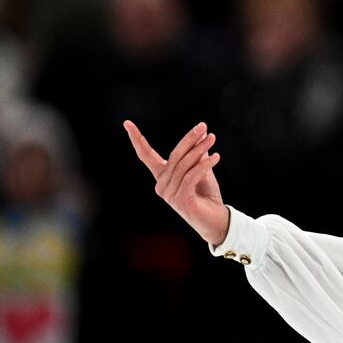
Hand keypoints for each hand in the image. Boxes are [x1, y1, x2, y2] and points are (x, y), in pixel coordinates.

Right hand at [123, 119, 228, 245]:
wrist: (215, 219)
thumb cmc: (206, 194)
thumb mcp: (201, 170)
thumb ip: (197, 155)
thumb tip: (200, 135)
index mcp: (162, 176)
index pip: (146, 156)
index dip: (137, 140)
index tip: (127, 123)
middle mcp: (161, 185)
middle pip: (173, 156)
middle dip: (188, 139)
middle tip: (203, 126)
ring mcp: (169, 194)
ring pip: (184, 165)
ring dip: (199, 150)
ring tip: (212, 138)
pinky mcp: (180, 200)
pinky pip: (191, 176)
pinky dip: (203, 165)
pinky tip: (215, 157)